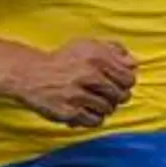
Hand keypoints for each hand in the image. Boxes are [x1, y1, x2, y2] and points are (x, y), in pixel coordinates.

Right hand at [12, 39, 136, 127]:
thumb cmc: (62, 60)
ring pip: (108, 109)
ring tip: (92, 101)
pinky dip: (92, 118)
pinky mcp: (69, 112)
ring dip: (103, 107)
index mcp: (96, 56)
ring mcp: (78, 94)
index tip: (116, 83)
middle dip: (116, 97)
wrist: (31, 74)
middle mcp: (88, 74)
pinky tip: (84, 109)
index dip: (125, 83)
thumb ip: (113, 50)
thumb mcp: (87, 46)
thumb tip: (134, 63)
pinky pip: (94, 120)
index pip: (128, 78)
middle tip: (104, 94)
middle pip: (121, 95)